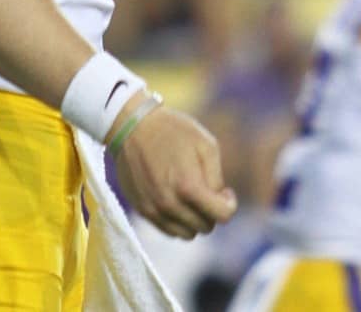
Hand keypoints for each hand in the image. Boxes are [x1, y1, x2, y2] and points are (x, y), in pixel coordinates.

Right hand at [109, 95, 237, 238]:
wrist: (131, 126)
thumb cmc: (173, 131)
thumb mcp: (206, 144)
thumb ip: (217, 178)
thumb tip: (218, 201)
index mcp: (189, 186)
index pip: (222, 216)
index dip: (229, 204)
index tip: (225, 191)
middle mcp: (170, 204)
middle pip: (206, 227)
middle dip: (212, 211)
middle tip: (206, 189)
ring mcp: (154, 210)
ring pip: (187, 234)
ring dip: (195, 219)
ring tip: (190, 196)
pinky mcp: (142, 210)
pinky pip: (169, 230)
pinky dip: (178, 220)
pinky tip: (176, 198)